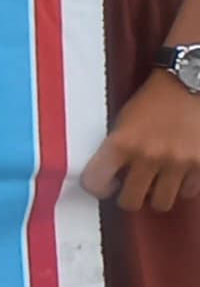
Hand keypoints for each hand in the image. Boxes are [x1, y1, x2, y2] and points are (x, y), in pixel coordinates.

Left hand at [86, 72, 199, 213]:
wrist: (192, 83)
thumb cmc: (154, 99)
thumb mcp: (123, 119)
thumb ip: (115, 148)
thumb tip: (109, 178)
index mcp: (122, 142)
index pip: (95, 183)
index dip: (98, 188)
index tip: (106, 185)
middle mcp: (149, 156)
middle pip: (130, 202)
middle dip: (129, 197)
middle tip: (132, 187)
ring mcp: (178, 163)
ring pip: (161, 203)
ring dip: (157, 194)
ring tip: (157, 181)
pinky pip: (188, 192)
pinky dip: (182, 187)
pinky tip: (179, 173)